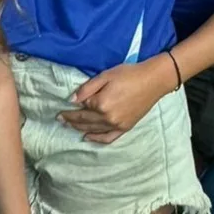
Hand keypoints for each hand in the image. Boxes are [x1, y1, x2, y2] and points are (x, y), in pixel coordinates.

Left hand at [57, 57, 177, 144]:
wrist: (153, 81)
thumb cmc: (128, 74)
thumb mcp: (105, 76)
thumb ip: (87, 88)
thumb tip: (72, 100)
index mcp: (101, 103)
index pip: (81, 108)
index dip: (70, 108)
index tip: (60, 109)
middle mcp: (107, 117)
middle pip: (84, 121)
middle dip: (71, 120)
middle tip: (60, 119)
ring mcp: (117, 125)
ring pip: (93, 130)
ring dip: (79, 129)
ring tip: (69, 126)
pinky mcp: (125, 128)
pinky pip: (108, 138)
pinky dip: (97, 139)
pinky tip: (88, 138)